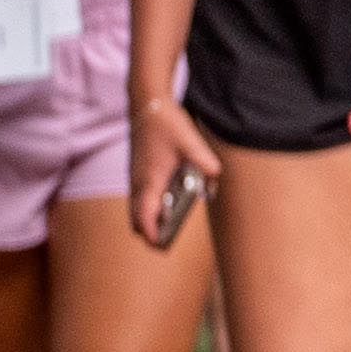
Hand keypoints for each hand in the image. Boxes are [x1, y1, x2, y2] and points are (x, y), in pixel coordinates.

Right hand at [129, 97, 228, 252]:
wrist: (148, 105)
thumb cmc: (167, 124)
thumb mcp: (191, 142)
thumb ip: (205, 163)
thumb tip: (215, 183)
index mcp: (150, 181)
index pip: (144, 217)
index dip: (152, 234)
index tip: (162, 245)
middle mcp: (138, 183)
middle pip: (137, 220)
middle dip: (150, 233)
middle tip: (167, 242)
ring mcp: (135, 179)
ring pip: (137, 210)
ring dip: (150, 220)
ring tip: (169, 228)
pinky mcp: (138, 174)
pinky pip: (140, 199)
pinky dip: (150, 208)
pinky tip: (168, 204)